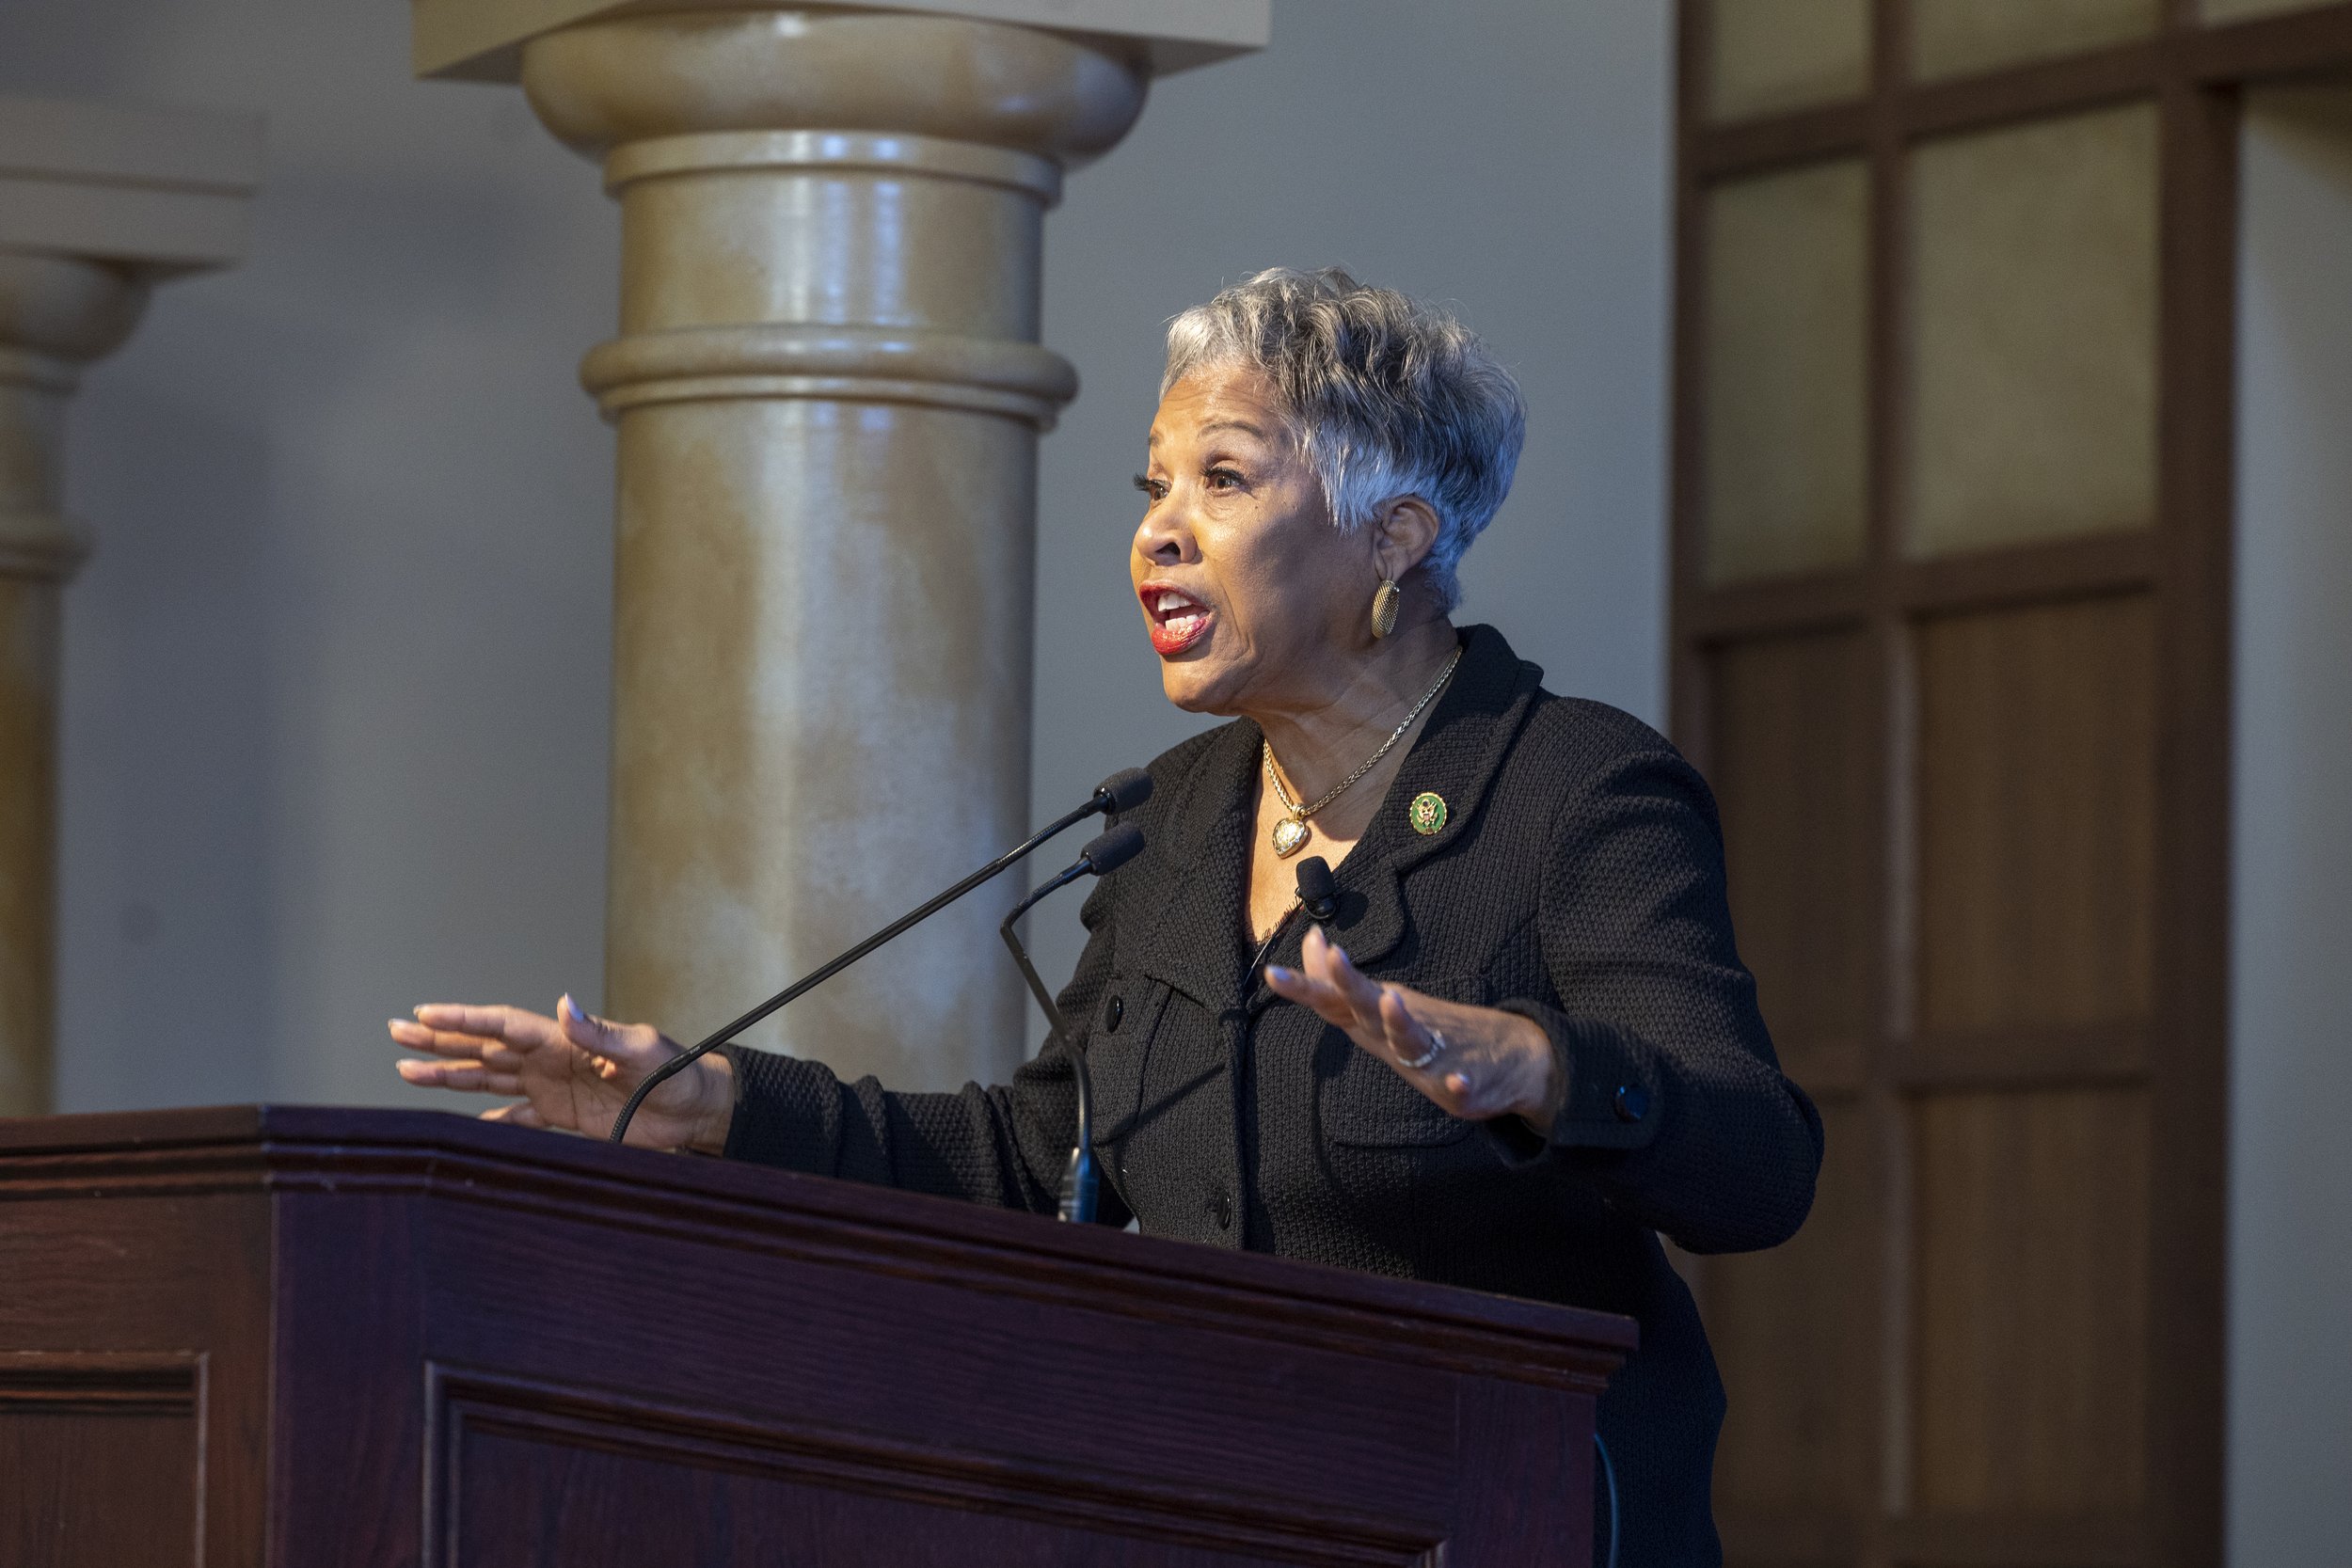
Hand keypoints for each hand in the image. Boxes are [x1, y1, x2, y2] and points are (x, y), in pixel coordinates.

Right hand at [388, 995, 734, 1151]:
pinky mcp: (564, 1116)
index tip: (425, 1014)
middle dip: (440, 1041)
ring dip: (450, 1076)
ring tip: (407, 1072)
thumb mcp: (642, 1049)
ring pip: (489, 1079)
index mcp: (565, 1040)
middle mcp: (551, 1060)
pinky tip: (462, 1122)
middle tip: (397, 1032)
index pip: (503, 1025)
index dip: (464, 1020)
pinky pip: (516, 1119)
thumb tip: (566, 1004)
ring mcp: (553, 1087)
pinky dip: (489, 1121)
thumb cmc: (676, 1071)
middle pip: (484, 1048)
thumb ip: (601, 1033)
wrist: (696, 1107)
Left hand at [1264, 925, 1561, 1132]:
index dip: (1307, 988)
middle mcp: (1404, 1031)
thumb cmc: (1439, 1032)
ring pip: (1414, 1039)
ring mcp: (1438, 1056)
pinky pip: (1462, 1086)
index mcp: (1381, 1019)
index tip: (1273, 974)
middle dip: (1351, 983)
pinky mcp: (1466, 1085)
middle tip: (1335, 956)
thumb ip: (1343, 987)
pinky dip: (1459, 1084)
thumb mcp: (1386, 1009)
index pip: (1336, 1000)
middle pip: (1370, 1007)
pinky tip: (1457, 1084)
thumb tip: (1312, 942)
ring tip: (1391, 1000)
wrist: (1517, 1056)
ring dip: (1402, 1021)